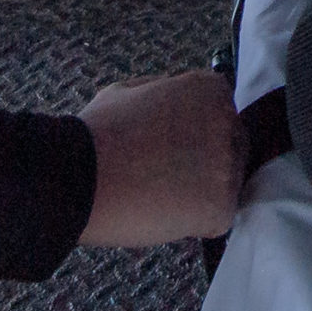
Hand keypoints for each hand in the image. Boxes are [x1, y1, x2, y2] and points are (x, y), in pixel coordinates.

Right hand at [77, 70, 247, 245]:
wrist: (80, 177)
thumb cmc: (99, 133)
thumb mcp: (132, 90)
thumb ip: (166, 93)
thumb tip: (175, 104)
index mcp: (210, 89)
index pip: (220, 114)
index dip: (197, 136)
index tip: (176, 149)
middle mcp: (228, 121)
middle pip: (231, 147)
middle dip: (206, 162)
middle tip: (170, 178)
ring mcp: (228, 164)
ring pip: (226, 183)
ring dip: (202, 192)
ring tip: (162, 198)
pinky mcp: (221, 205)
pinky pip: (218, 217)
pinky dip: (197, 222)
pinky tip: (166, 215)